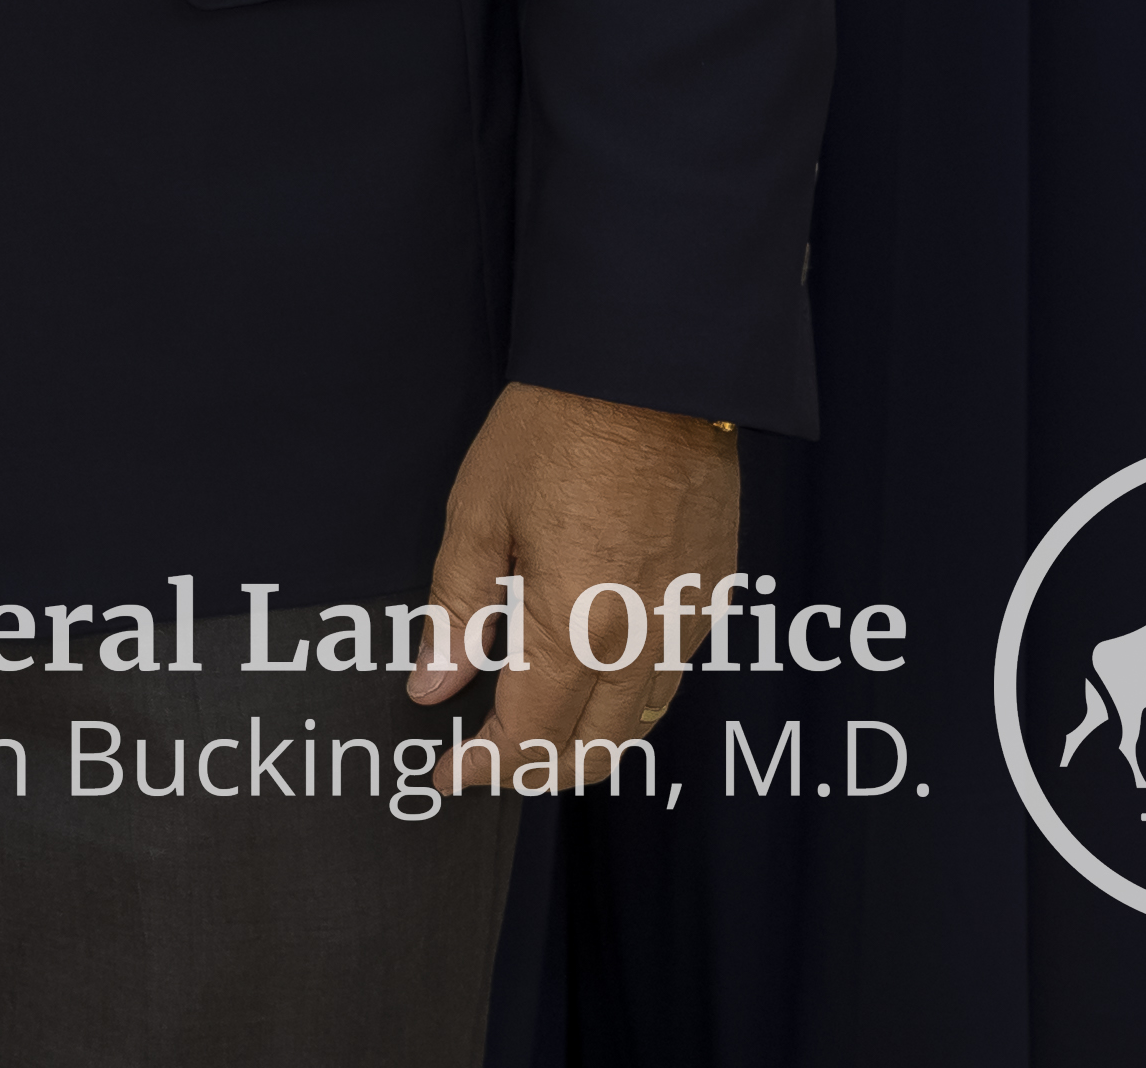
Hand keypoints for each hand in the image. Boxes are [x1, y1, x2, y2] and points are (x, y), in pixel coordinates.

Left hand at [409, 381, 740, 768]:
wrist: (653, 373)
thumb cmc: (558, 430)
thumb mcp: (478, 514)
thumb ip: (458, 610)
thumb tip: (432, 684)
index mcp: (577, 626)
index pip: (530, 734)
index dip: (484, 765)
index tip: (447, 772)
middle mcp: (642, 640)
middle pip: (593, 748)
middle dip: (536, 769)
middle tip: (487, 761)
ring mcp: (687, 621)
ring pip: (641, 723)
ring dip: (587, 744)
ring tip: (536, 734)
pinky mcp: (714, 595)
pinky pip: (673, 677)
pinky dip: (630, 702)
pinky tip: (596, 683)